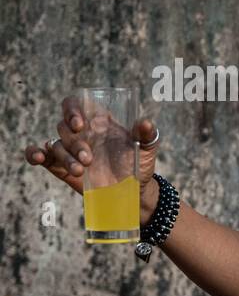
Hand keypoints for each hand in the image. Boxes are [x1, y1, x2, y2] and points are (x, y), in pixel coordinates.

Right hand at [24, 96, 159, 219]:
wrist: (133, 191)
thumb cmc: (139, 164)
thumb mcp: (147, 149)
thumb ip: (147, 135)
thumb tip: (145, 123)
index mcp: (98, 122)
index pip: (76, 104)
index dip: (72, 109)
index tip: (79, 124)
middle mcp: (81, 133)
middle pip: (65, 127)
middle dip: (75, 143)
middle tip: (89, 158)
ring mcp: (70, 149)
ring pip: (56, 144)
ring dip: (66, 156)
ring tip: (81, 170)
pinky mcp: (61, 166)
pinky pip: (41, 155)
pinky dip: (35, 154)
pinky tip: (38, 157)